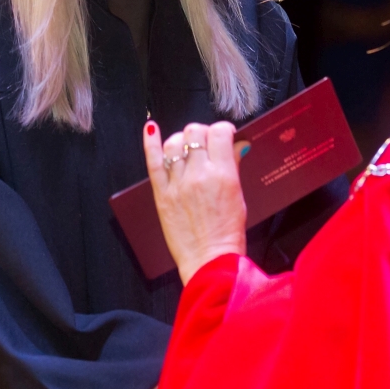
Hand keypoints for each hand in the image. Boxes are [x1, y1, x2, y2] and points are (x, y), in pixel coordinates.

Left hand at [142, 120, 245, 284]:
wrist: (209, 260)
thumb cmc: (227, 233)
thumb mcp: (238, 197)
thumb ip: (234, 167)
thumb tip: (236, 145)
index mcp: (223, 175)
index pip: (220, 133)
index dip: (223, 129)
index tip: (225, 135)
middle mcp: (199, 175)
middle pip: (195, 133)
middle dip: (203, 133)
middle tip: (207, 143)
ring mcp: (178, 184)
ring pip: (174, 143)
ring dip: (182, 139)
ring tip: (187, 147)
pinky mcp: (161, 194)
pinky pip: (153, 162)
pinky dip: (150, 142)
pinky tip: (151, 129)